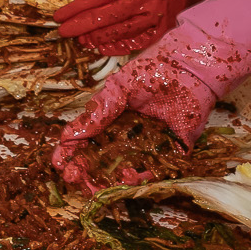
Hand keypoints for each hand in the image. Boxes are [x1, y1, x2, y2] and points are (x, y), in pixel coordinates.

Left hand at [54, 0, 209, 54]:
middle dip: (80, 26)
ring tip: (82, 40)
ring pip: (120, 32)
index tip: (60, 16)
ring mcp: (154, 15)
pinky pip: (140, 41)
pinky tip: (105, 47)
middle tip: (64, 31)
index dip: (75, 10)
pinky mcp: (163, 24)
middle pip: (104, 19)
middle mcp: (143, 0)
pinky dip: (121, 46)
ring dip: (97, 38)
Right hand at [54, 40, 221, 185]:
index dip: (72, 151)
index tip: (59, 163)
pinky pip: (156, 169)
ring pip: (126, 169)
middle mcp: (130, 133)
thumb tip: (70, 135)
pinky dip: (142, 177)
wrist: (191, 65)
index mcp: (113, 117)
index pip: (88, 138)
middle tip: (73, 178)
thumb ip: (98, 112)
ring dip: (110, 179)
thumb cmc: (153, 69)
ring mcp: (150, 142)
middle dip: (85, 171)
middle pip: (103, 159)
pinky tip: (129, 178)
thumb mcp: (118, 88)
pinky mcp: (173, 148)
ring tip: (98, 184)